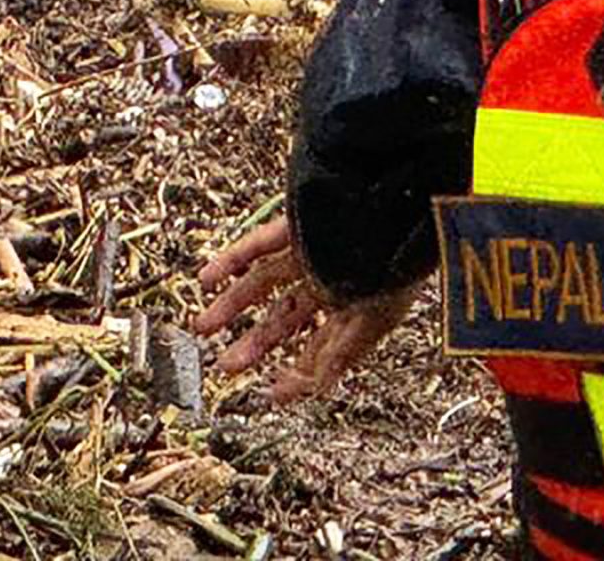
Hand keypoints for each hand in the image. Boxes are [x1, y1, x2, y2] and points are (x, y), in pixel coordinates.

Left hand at [192, 217, 421, 402]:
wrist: (400, 208)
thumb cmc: (398, 264)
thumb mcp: (374, 320)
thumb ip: (341, 354)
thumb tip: (316, 389)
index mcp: (352, 305)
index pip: (319, 344)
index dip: (298, 372)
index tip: (272, 395)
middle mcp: (328, 281)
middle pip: (285, 318)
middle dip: (256, 344)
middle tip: (227, 366)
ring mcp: (310, 253)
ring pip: (263, 283)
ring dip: (231, 305)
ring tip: (203, 326)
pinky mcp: (297, 227)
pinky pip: (257, 243)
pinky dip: (231, 260)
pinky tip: (208, 278)